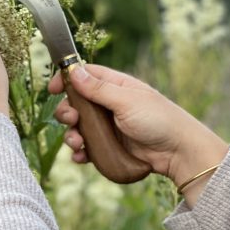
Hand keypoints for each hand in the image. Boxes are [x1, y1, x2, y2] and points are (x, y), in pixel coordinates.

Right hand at [50, 64, 228, 203]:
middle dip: (67, 113)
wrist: (178, 152)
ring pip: (80, 128)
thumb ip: (99, 88)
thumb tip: (75, 71)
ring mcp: (110, 128)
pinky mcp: (111, 148)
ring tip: (77, 143)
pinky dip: (81, 153)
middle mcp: (110, 105)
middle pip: (77, 104)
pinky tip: (81, 157)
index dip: (67, 80)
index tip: (52, 88)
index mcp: (116, 86)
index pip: (85, 76)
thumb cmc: (158, 119)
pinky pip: (88, 149)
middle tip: (71, 120)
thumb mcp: (127, 100)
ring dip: (72, 135)